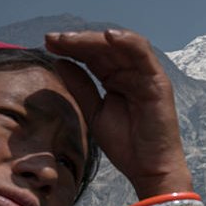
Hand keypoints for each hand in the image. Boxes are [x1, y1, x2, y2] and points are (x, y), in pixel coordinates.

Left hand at [45, 29, 192, 198]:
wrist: (149, 169)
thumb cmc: (126, 145)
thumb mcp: (94, 113)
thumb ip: (81, 87)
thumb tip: (60, 62)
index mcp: (116, 79)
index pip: (92, 55)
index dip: (70, 48)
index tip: (47, 44)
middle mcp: (131, 72)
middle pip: (102, 47)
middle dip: (76, 41)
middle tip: (52, 39)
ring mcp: (145, 75)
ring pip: (119, 46)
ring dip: (94, 39)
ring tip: (70, 39)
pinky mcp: (157, 81)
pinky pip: (143, 54)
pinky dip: (127, 41)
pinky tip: (107, 37)